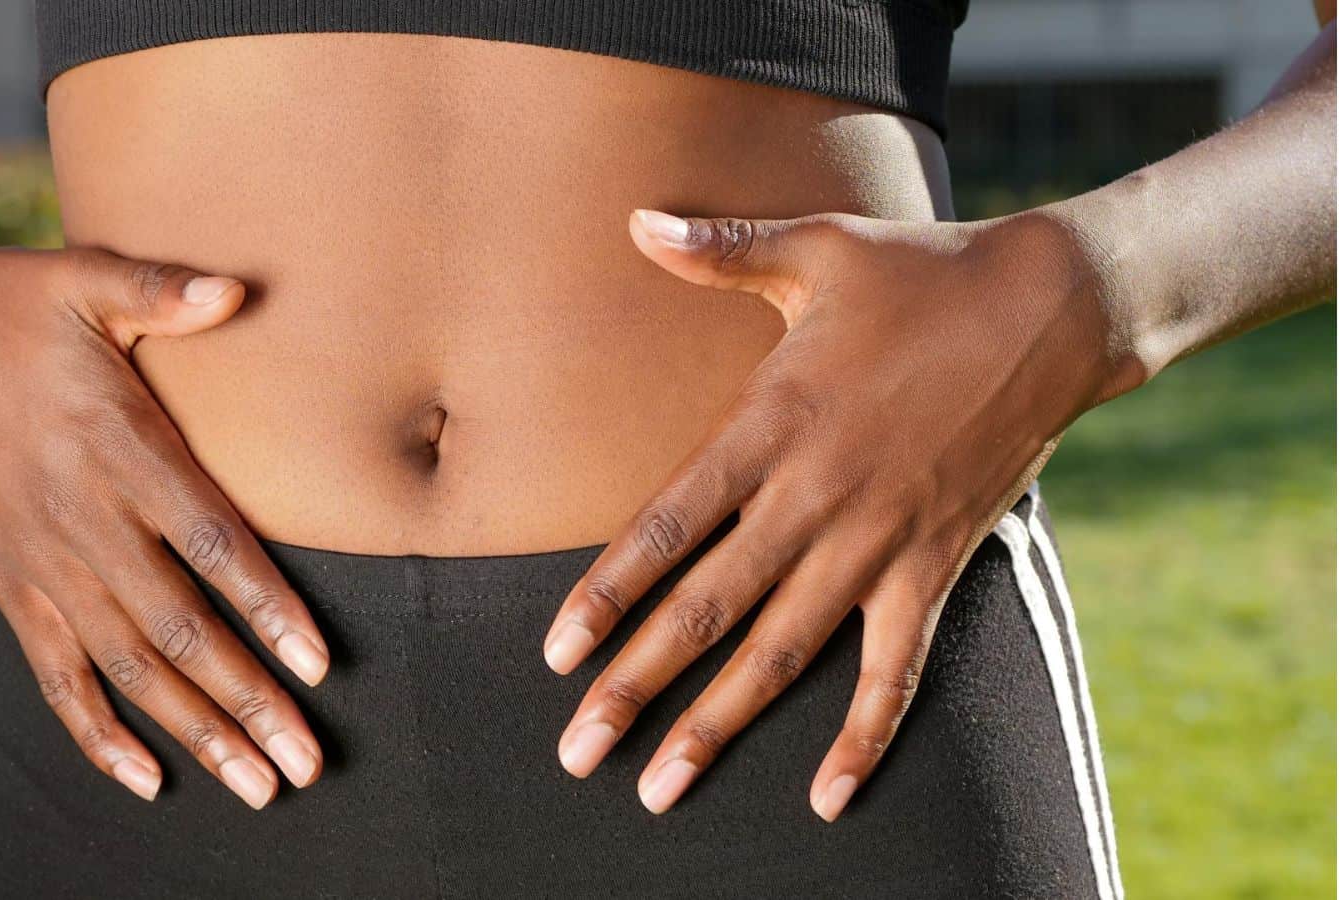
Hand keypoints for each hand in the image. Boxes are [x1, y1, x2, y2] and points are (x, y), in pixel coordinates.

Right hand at [0, 237, 330, 807]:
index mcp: (117, 446)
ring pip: (126, 667)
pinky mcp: (8, 582)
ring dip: (193, 730)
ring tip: (255, 785)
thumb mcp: (87, 279)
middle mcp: (81, 518)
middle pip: (177, 628)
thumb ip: (162, 292)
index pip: (208, 543)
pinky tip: (148, 778)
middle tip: (304, 763)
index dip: (266, 606)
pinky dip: (97, 732)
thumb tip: (236, 289)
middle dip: (246, 699)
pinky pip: (54, 675)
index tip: (317, 665)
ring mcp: (40, 560)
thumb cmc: (18, 303)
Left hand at [544, 208, 1135, 819]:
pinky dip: (864, 735)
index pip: (667, 526)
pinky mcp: (937, 564)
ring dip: (721, 724)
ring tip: (664, 787)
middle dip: (637, 686)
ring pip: (784, 652)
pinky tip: (824, 796)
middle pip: (708, 610)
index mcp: (771, 424)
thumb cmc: (921, 273)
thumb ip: (721, 250)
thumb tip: (636, 220)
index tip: (556, 654)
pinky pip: (895, 668)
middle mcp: (816, 497)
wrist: (1055, 306)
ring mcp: (879, 539)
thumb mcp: (817, 247)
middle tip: (579, 751)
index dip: (607, 595)